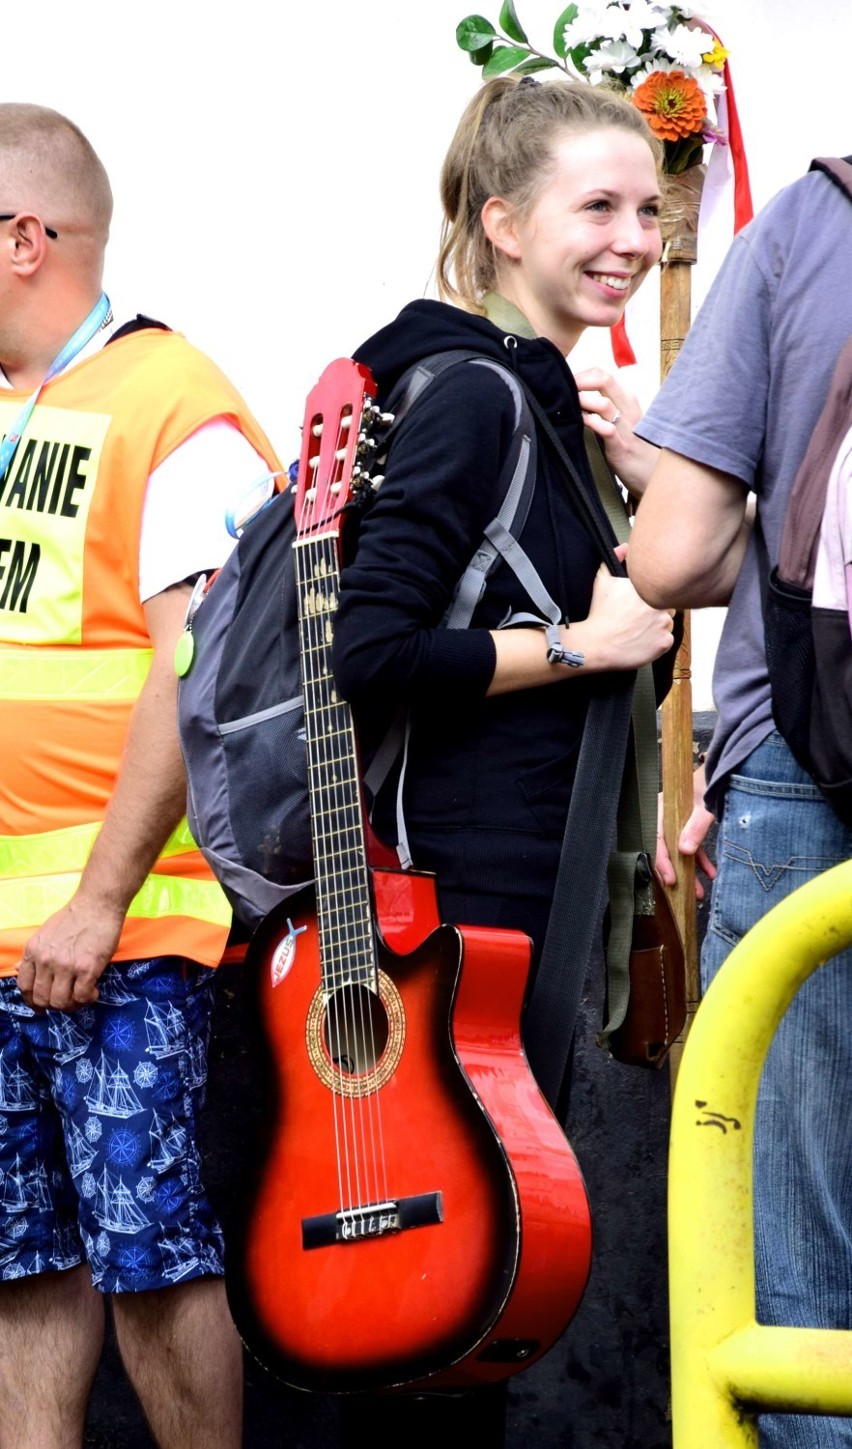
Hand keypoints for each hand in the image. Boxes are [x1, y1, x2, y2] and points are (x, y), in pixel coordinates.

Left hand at [17, 894, 122, 1011]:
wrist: (97, 904)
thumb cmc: (73, 917)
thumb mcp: (44, 934)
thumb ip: (33, 955)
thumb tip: (17, 968)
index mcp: (33, 951)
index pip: (24, 987)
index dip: (32, 1001)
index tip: (40, 1007)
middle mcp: (46, 961)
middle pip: (42, 999)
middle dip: (54, 1005)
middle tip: (67, 1001)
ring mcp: (66, 966)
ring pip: (61, 1002)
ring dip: (72, 1005)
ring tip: (82, 996)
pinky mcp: (87, 968)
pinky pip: (82, 996)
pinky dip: (88, 999)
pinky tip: (94, 991)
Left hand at [574, 366, 658, 496]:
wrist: (654, 474)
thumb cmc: (634, 448)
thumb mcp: (621, 421)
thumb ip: (603, 409)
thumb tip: (577, 400)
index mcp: (627, 400)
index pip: (603, 375)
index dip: (581, 375)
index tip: (564, 383)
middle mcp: (628, 408)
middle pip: (604, 379)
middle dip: (578, 380)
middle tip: (561, 388)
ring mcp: (626, 427)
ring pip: (604, 402)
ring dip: (581, 400)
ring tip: (566, 404)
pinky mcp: (622, 447)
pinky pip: (607, 429)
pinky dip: (590, 422)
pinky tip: (578, 422)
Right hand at [582, 543, 674, 669]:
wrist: (595, 643)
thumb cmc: (598, 613)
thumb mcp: (602, 580)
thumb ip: (614, 559)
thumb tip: (625, 547)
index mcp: (648, 588)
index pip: (663, 589)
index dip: (652, 596)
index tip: (641, 604)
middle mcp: (660, 604)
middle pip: (668, 607)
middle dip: (657, 611)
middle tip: (638, 618)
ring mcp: (664, 625)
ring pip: (668, 624)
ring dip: (658, 627)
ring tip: (638, 630)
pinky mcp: (664, 642)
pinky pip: (667, 640)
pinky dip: (657, 642)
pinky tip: (641, 641)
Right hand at [655, 769, 716, 900]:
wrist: (725, 767)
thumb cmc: (710, 782)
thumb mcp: (704, 805)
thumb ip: (696, 827)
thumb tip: (685, 851)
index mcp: (662, 809)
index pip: (656, 840)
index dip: (662, 863)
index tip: (671, 881)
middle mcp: (666, 817)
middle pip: (666, 850)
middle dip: (677, 873)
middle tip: (685, 893)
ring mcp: (678, 822)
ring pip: (679, 852)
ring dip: (690, 872)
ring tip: (700, 892)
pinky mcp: (690, 826)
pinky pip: (692, 847)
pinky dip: (701, 861)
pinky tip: (711, 874)